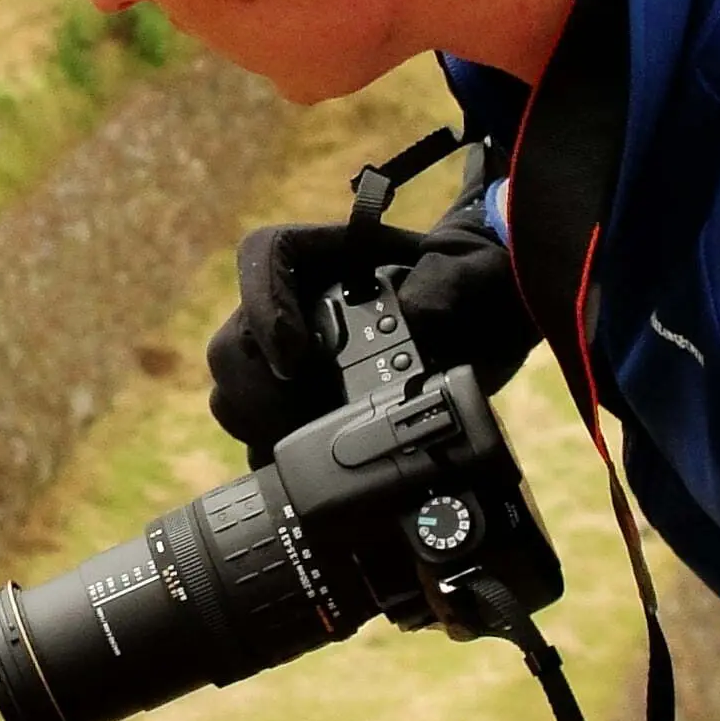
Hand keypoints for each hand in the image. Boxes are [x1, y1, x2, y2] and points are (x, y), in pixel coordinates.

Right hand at [204, 194, 539, 457]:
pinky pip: (254, 433)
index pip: (265, 256)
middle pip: (235, 339)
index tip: (295, 356)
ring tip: (319, 441)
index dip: (265, 305)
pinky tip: (314, 464)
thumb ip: (445, 285)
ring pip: (232, 390)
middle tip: (311, 415)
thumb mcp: (475, 275)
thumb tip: (412, 322)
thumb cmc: (476, 286)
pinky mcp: (294, 404)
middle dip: (261, 388)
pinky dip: (274, 452)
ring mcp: (287, 355)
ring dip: (263, 422)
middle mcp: (294, 302)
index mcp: (327, 255)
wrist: (487, 327)